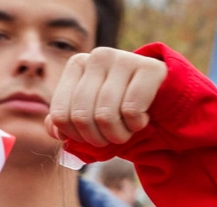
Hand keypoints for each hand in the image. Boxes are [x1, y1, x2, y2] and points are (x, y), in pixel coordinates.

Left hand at [46, 48, 167, 146]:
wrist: (163, 100)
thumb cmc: (119, 111)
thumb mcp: (88, 117)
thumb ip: (65, 123)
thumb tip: (53, 129)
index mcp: (76, 65)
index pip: (60, 114)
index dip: (74, 136)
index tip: (88, 138)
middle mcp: (97, 56)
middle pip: (81, 116)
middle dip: (96, 139)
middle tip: (110, 139)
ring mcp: (124, 58)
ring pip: (105, 115)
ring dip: (117, 135)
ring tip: (126, 131)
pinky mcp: (149, 68)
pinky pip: (131, 110)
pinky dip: (136, 125)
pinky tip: (143, 118)